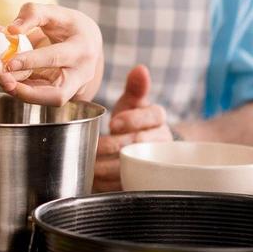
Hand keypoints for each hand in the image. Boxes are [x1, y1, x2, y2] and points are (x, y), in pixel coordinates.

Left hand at [0, 3, 102, 106]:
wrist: (88, 40)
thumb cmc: (68, 24)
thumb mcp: (54, 12)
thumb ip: (33, 13)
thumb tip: (11, 30)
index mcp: (82, 48)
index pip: (56, 57)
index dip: (32, 61)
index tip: (9, 63)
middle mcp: (83, 73)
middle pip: (58, 94)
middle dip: (30, 93)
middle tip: (5, 83)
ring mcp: (76, 87)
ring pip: (51, 101)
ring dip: (26, 95)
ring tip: (4, 83)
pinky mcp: (66, 93)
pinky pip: (45, 98)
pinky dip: (27, 92)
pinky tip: (11, 82)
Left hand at [94, 65, 172, 190]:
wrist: (142, 146)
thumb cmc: (132, 119)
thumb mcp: (133, 102)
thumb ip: (135, 87)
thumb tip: (141, 69)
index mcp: (158, 118)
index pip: (152, 116)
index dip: (133, 120)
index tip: (113, 123)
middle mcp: (161, 140)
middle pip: (140, 143)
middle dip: (116, 145)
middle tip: (95, 147)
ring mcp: (155, 162)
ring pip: (136, 165)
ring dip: (111, 166)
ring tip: (91, 165)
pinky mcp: (145, 180)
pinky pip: (130, 183)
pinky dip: (111, 183)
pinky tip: (96, 179)